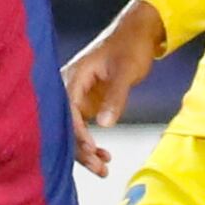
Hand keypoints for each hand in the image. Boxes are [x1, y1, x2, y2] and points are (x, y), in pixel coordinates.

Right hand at [62, 0, 164, 176]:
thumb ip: (115, 97)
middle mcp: (69, 87)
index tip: (91, 149)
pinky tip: (104, 156)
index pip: (68, 110)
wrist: (137, 34)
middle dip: (81, 149)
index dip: (78, 132)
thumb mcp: (125, 71)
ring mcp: (77, 96)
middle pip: (67, 124)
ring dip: (86, 151)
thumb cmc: (130, 47)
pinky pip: (83, 128)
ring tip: (103, 170)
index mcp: (73, 76)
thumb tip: (105, 126)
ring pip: (74, 130)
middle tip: (99, 168)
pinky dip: (92, 143)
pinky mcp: (86, 103)